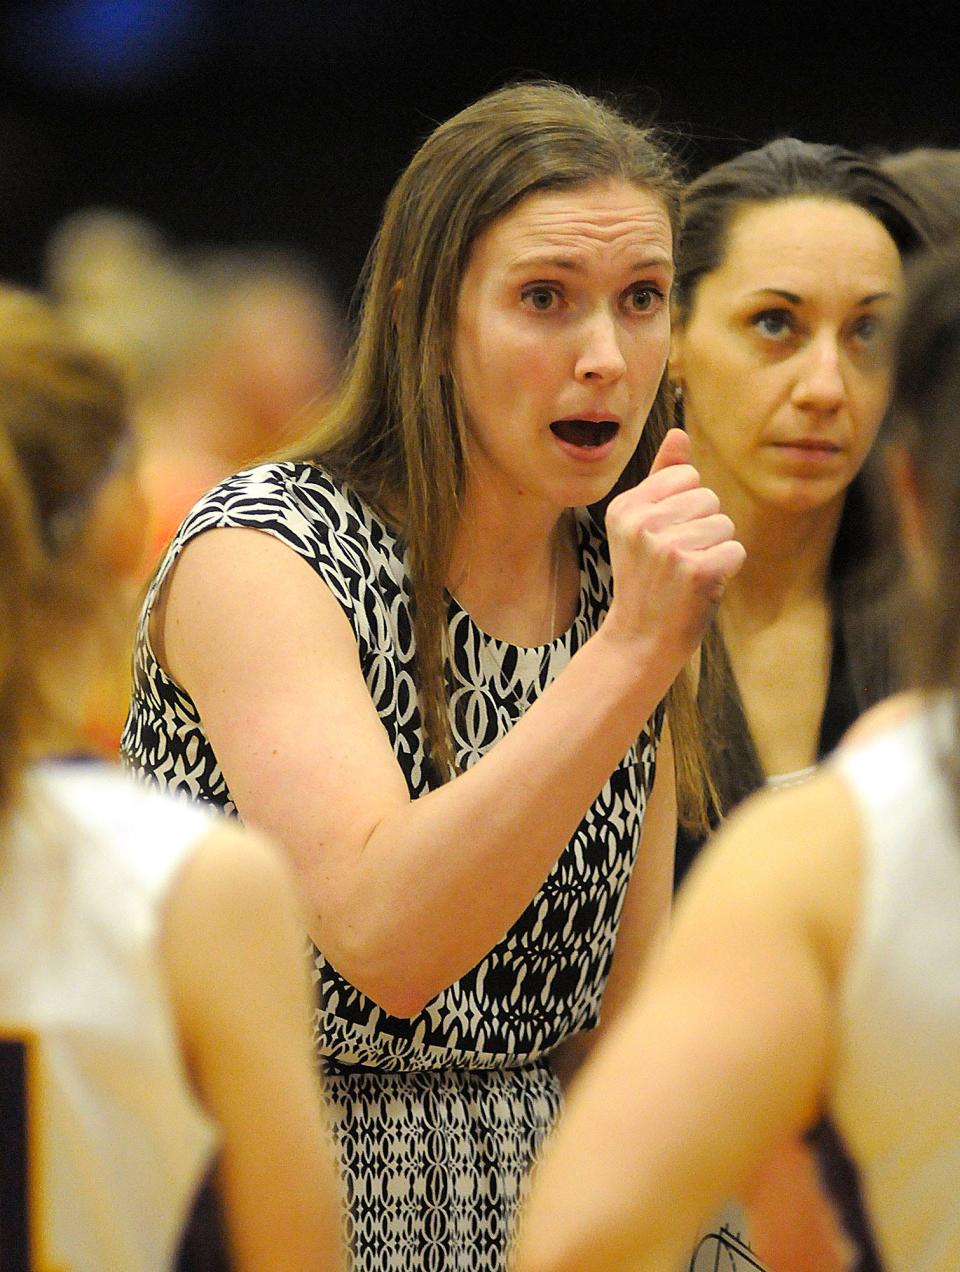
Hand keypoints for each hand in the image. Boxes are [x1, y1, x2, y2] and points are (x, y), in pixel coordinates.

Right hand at [603, 427, 744, 673]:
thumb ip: (661, 478)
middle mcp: (641, 523)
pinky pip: (735, 549)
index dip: (687, 508)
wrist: (640, 640)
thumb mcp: (643, 526)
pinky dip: (726, 569)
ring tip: (687, 575)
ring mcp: (667, 547)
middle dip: (704, 528)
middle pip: (708, 497)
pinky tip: (699, 587)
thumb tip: (679, 432)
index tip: (664, 540)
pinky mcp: (695, 570)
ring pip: (724, 523)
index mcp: (625, 506)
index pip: (686, 475)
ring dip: (716, 550)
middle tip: (677, 563)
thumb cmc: (647, 580)